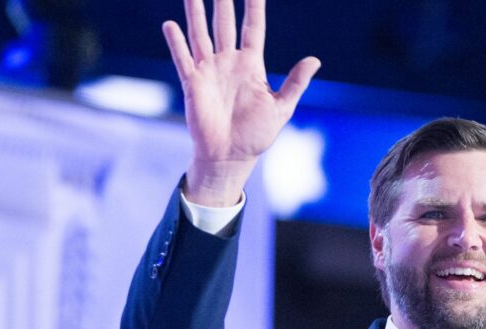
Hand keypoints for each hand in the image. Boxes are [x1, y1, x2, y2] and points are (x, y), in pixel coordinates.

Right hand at [163, 0, 319, 205]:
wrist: (231, 156)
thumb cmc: (257, 135)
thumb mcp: (282, 108)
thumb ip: (296, 83)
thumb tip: (315, 59)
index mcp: (252, 65)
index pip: (253, 28)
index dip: (254, 7)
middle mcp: (229, 63)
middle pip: (224, 24)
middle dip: (221, 1)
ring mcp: (209, 71)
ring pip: (200, 34)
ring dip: (196, 13)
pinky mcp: (193, 84)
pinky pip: (183, 59)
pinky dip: (176, 43)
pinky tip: (170, 25)